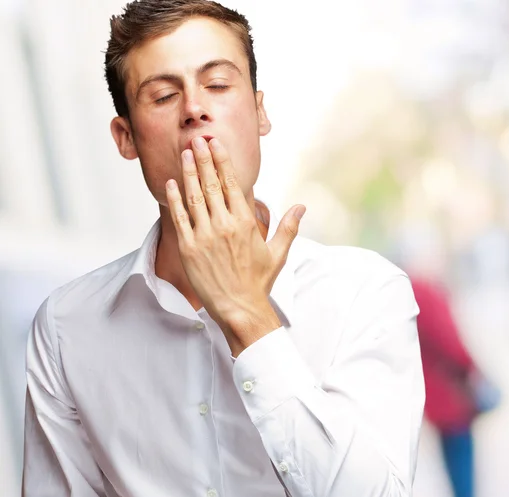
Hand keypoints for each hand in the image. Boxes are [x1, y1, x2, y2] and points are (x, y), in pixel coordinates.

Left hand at [165, 136, 304, 355]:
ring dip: (189, 173)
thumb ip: (288, 227)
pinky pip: (179, 218)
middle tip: (196, 140)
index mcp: (245, 222)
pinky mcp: (189, 248)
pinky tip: (171, 184)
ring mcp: (204, 235)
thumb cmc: (258, 281)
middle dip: (203, 159)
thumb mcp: (278, 253)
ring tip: (184, 154)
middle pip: (211, 184)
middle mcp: (224, 224)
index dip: (221, 161)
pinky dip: (174, 199)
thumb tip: (301, 207)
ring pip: (194, 197)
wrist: (239, 308)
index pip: (231, 183)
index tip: (215, 144)